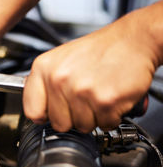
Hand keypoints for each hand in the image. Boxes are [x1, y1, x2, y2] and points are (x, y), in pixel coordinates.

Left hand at [23, 12, 157, 132]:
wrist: (134, 39)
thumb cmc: (99, 50)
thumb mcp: (60, 60)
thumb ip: (44, 84)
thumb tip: (36, 110)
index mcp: (43, 68)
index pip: (32, 111)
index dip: (46, 116)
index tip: (54, 112)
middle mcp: (59, 79)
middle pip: (58, 124)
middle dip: (73, 117)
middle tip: (84, 99)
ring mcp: (81, 90)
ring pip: (82, 127)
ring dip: (94, 117)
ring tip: (98, 95)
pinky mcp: (104, 100)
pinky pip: (104, 125)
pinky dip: (111, 117)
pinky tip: (111, 98)